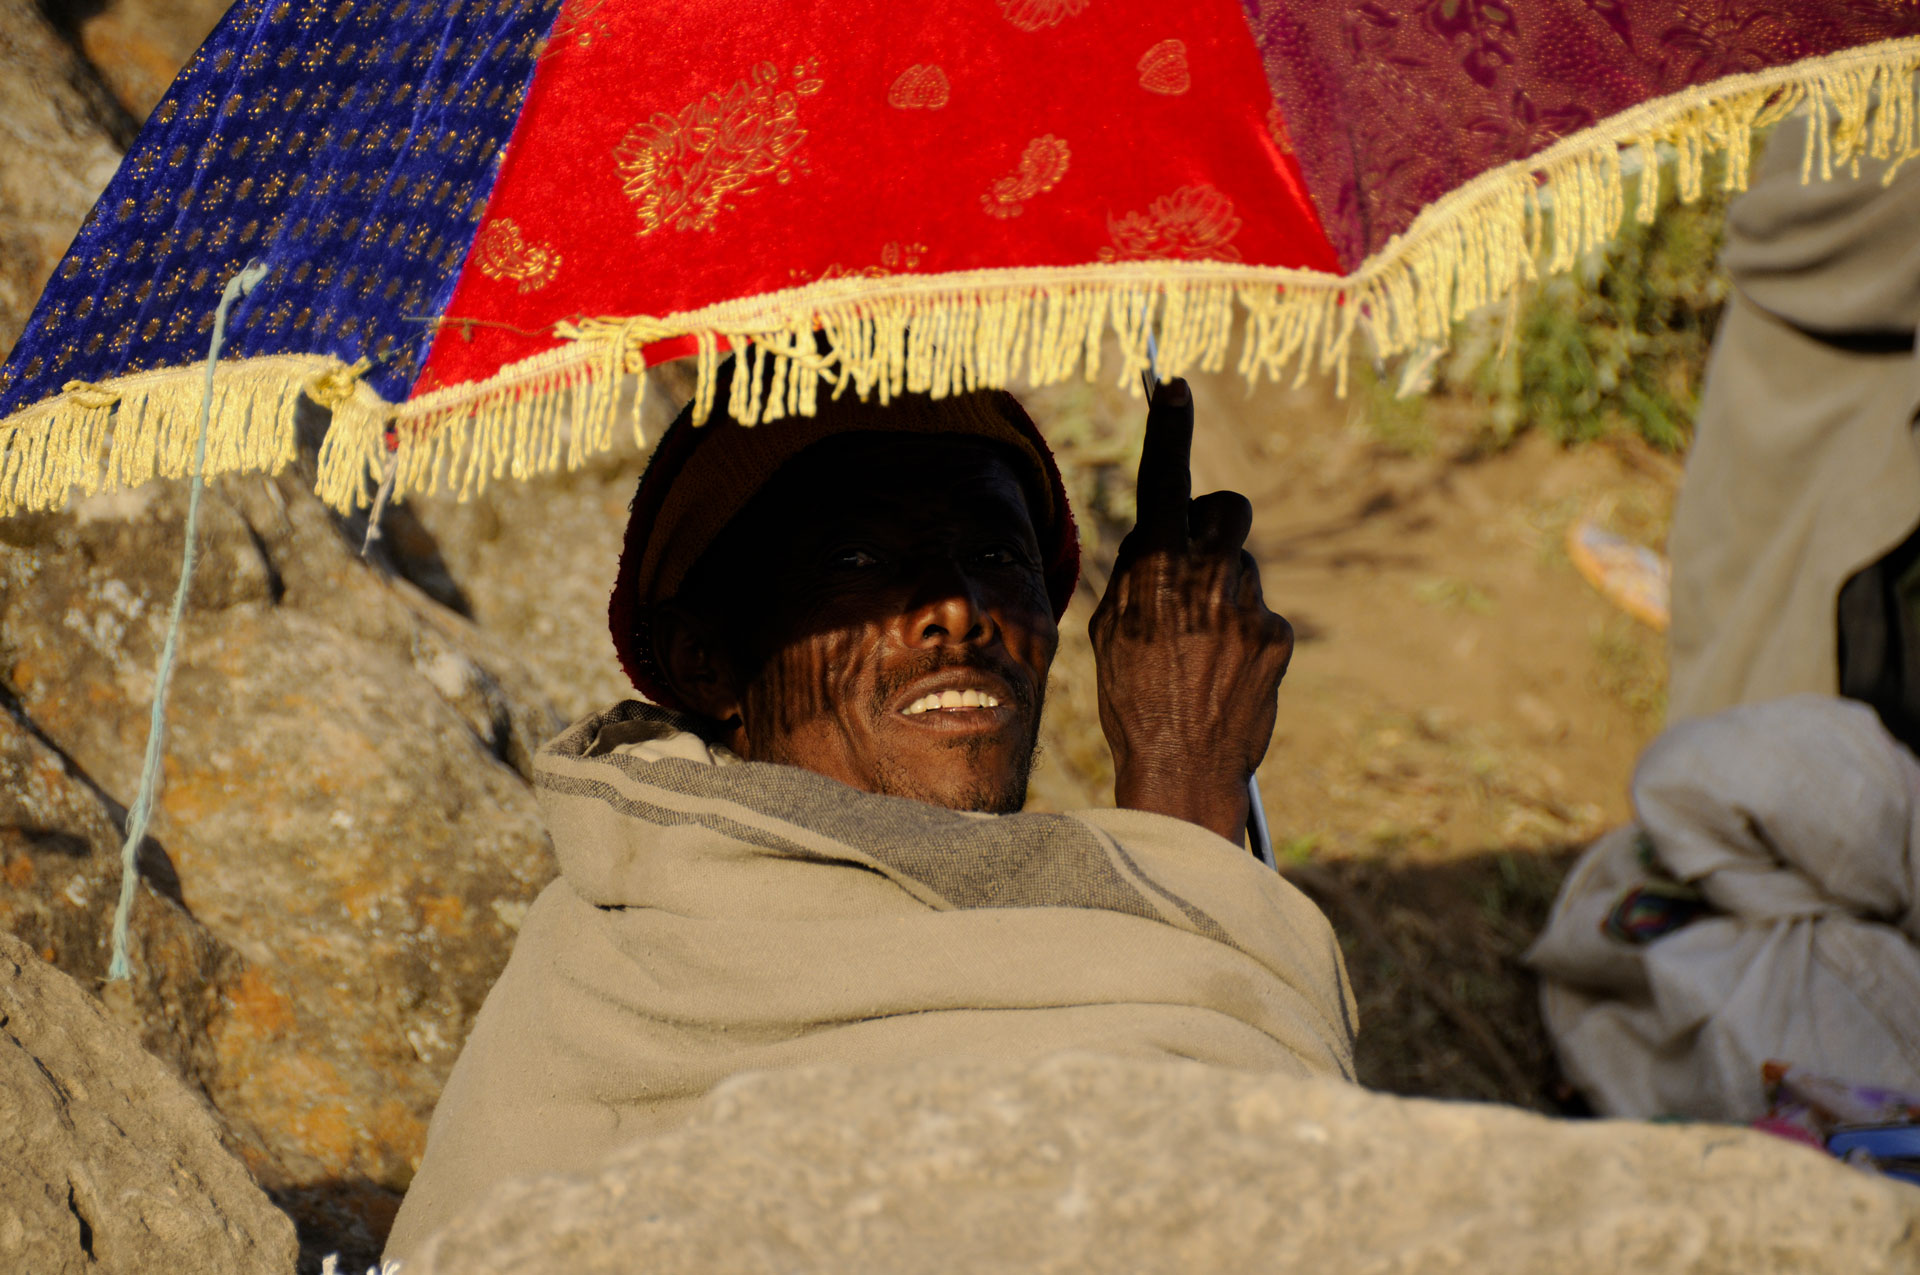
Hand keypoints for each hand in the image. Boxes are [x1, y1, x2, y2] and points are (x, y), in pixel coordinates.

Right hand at [1089, 378, 1293, 844]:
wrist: (1182, 766)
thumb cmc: (1132, 698)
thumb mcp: (1109, 629)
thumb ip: (1138, 573)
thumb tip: (1160, 539)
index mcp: (1155, 565)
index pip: (1164, 477)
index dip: (1168, 427)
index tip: (1175, 386)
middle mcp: (1206, 571)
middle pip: (1229, 509)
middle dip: (1216, 524)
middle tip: (1198, 562)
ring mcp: (1247, 601)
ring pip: (1243, 567)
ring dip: (1225, 591)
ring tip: (1200, 648)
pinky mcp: (1278, 633)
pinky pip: (1260, 613)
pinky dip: (1244, 635)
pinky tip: (1224, 674)